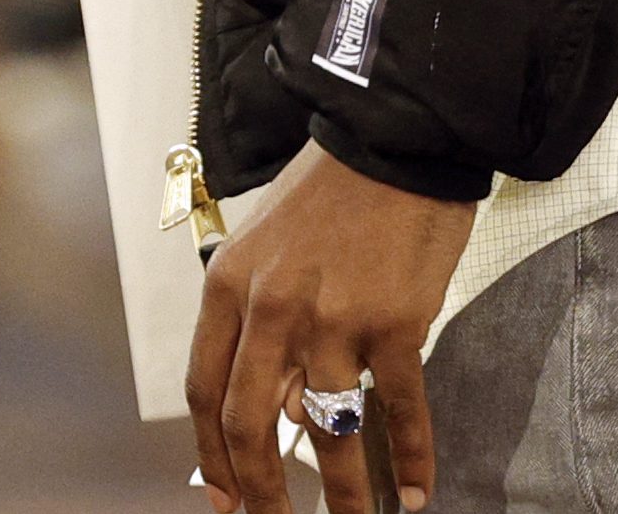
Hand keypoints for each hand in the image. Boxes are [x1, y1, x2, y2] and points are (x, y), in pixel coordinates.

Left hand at [190, 151, 472, 513]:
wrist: (393, 139)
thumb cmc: (330, 192)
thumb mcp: (269, 249)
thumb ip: (264, 327)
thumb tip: (287, 410)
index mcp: (229, 287)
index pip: (204, 389)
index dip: (211, 454)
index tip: (224, 497)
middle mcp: (272, 310)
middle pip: (249, 424)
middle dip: (262, 492)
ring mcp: (333, 320)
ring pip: (326, 432)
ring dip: (343, 493)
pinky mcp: (394, 324)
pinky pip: (398, 410)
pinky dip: (409, 458)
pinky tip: (413, 490)